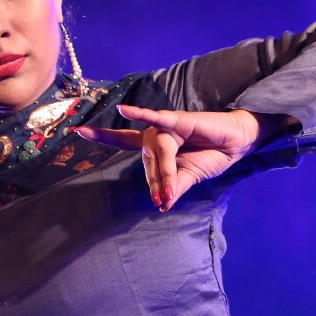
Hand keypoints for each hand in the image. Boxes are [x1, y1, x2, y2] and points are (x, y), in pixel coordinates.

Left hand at [75, 105, 295, 210]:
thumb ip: (173, 188)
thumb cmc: (212, 155)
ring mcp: (167, 127)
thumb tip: (162, 206)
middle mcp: (156, 134)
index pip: (123, 141)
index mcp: (155, 146)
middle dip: (156, 183)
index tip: (77, 132)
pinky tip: (124, 110)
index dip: (102, 136)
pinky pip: (158, 119)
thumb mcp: (190, 177)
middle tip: (163, 200)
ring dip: (164, 174)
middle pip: (147, 161)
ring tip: (169, 193)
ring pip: (158, 153)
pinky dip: (142, 115)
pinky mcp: (180, 121)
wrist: (237, 143)